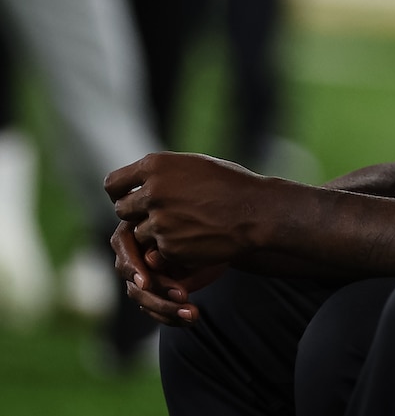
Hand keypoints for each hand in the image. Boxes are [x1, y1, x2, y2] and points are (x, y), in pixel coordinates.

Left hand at [105, 152, 267, 269]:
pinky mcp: (167, 246)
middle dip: (137, 215)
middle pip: (122, 210)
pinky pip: (157, 250)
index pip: (113, 183)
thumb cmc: (233, 185)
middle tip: (162, 216)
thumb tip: (140, 179)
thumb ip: (164, 172)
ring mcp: (158, 220)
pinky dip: (172, 248)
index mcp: (156, 165)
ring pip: (139, 232)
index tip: (130, 199)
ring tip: (187, 226)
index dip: (120, 193)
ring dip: (156, 233)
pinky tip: (196, 238)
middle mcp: (152, 191)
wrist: (258, 212)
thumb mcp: (195, 165)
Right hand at [111, 221, 223, 325]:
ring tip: (192, 313)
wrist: (222, 240)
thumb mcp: (189, 231)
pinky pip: (155, 309)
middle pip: (133, 280)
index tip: (145, 283)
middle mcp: (135, 253)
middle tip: (183, 296)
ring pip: (143, 298)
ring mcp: (143, 275)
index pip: (122, 246)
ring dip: (167, 309)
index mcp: (137, 228)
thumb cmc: (203, 227)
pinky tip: (188, 319)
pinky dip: (171, 316)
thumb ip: (165, 243)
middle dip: (157, 294)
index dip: (132, 267)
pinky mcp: (155, 292)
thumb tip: (150, 260)